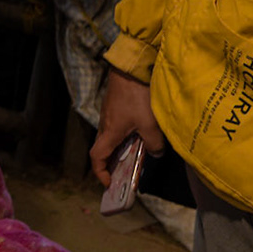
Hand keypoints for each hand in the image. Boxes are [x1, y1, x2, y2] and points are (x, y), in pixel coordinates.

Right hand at [89, 67, 165, 185]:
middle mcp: (105, 125)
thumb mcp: (150, 124)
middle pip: (104, 149)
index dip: (101, 173)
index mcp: (110, 133)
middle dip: (112, 164)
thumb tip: (156, 154)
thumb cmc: (137, 97)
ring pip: (111, 138)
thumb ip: (154, 143)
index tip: (110, 183)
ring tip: (138, 154)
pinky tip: (141, 133)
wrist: (130, 68)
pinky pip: (117, 127)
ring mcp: (109, 114)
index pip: (96, 157)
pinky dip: (125, 136)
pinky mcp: (115, 106)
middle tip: (126, 172)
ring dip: (121, 149)